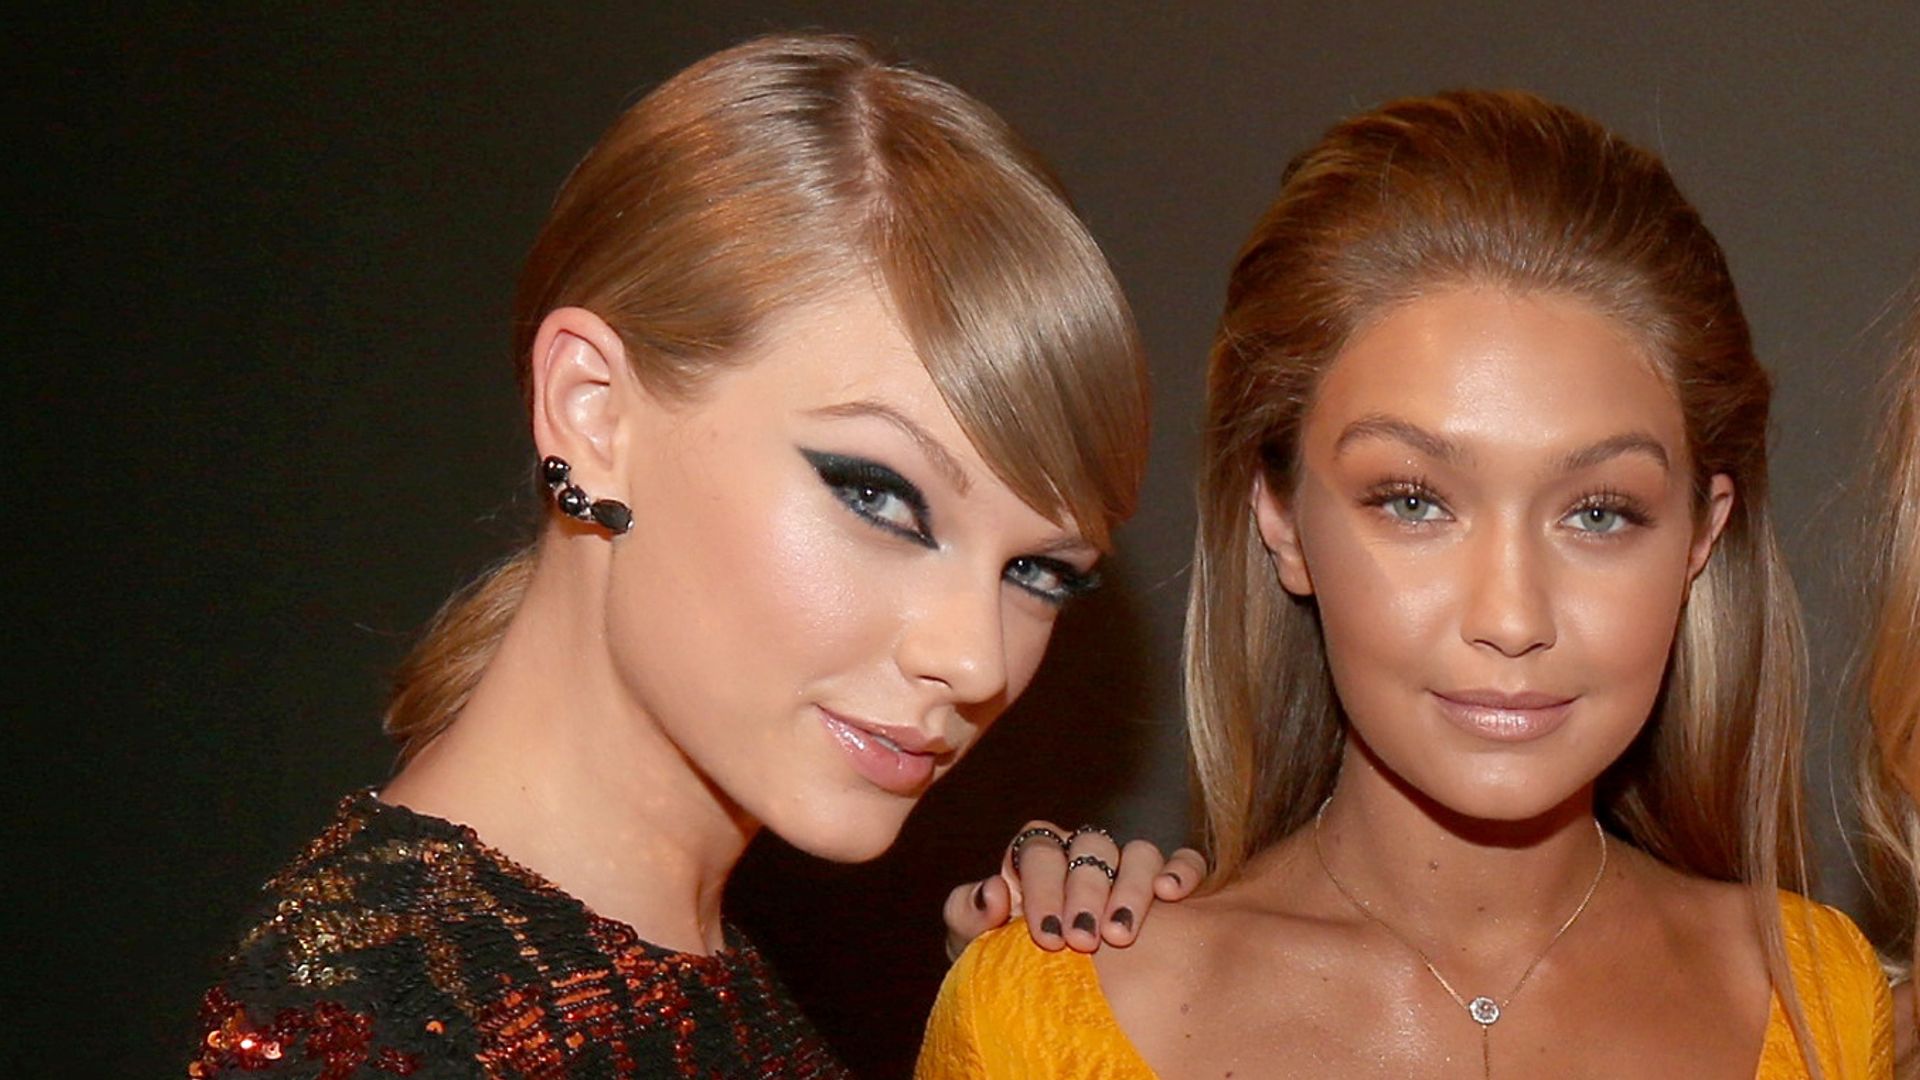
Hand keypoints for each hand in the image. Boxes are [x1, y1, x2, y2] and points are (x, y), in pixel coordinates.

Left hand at [942, 819, 1205, 960]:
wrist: (1055, 1000)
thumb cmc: (1010, 963)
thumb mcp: (975, 945)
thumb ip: (967, 913)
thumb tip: (993, 890)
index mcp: (1038, 860)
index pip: (1040, 845)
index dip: (1042, 884)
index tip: (1044, 934)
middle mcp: (1084, 856)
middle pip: (1091, 845)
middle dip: (1085, 891)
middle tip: (1082, 940)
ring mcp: (1127, 868)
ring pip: (1138, 851)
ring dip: (1131, 887)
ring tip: (1121, 934)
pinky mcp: (1168, 885)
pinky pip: (1185, 860)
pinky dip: (1182, 870)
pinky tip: (1171, 896)